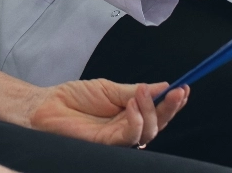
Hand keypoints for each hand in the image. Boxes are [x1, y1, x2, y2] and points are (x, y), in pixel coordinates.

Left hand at [25, 79, 189, 146]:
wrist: (47, 105)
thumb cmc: (75, 98)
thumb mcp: (109, 88)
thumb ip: (135, 91)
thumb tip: (162, 86)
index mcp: (130, 115)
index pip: (157, 113)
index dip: (172, 103)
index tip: (184, 88)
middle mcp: (127, 129)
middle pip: (157, 125)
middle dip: (170, 108)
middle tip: (176, 91)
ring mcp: (118, 139)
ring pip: (147, 132)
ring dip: (150, 110)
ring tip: (142, 92)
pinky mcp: (106, 145)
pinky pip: (129, 137)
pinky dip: (135, 120)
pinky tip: (132, 105)